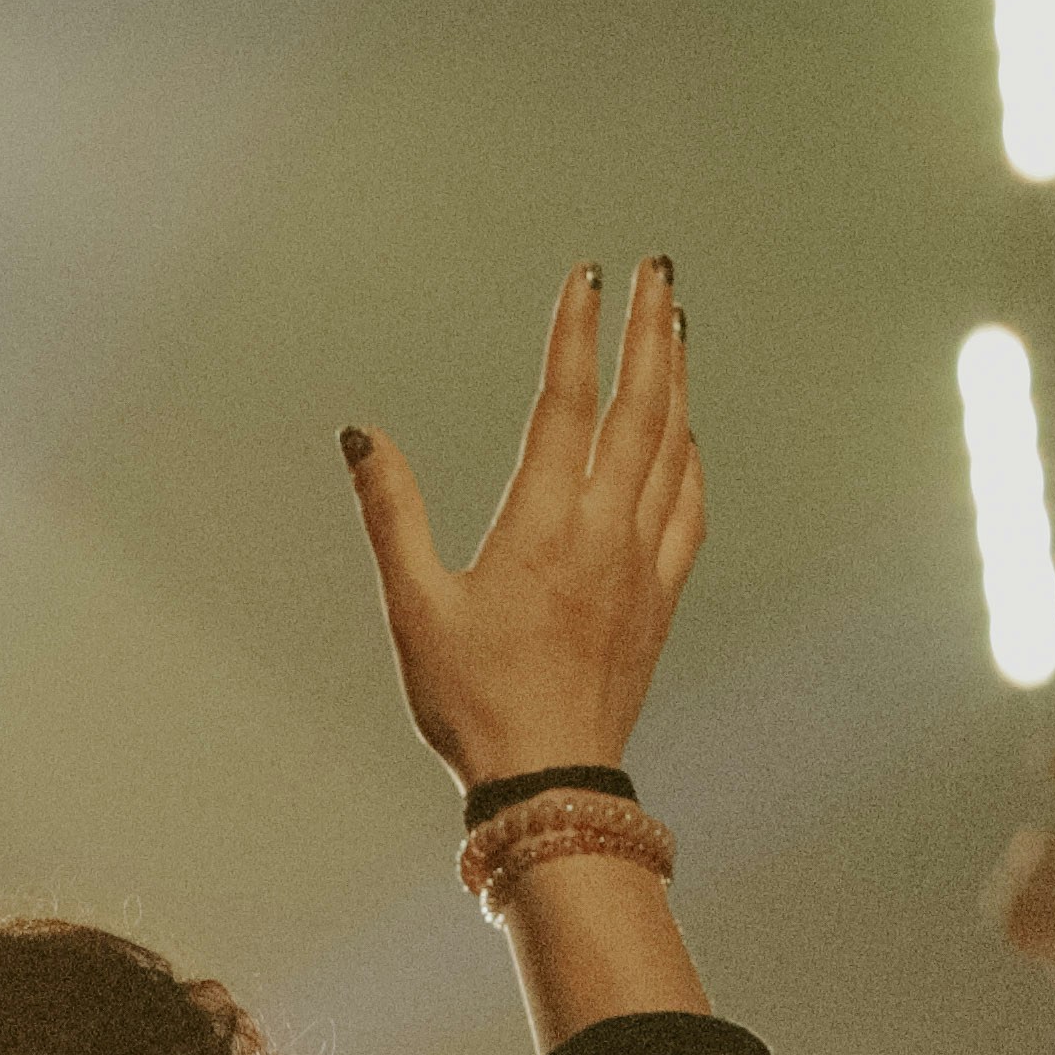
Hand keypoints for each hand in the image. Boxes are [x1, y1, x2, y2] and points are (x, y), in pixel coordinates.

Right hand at [349, 256, 703, 786]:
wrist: (549, 781)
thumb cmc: (473, 703)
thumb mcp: (414, 608)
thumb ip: (391, 515)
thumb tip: (363, 439)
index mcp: (542, 527)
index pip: (566, 404)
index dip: (578, 333)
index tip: (589, 276)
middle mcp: (604, 533)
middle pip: (641, 408)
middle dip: (650, 333)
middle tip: (659, 273)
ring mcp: (642, 563)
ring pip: (674, 448)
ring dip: (677, 380)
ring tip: (675, 327)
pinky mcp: (660, 597)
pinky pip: (689, 508)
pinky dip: (690, 459)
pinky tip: (687, 436)